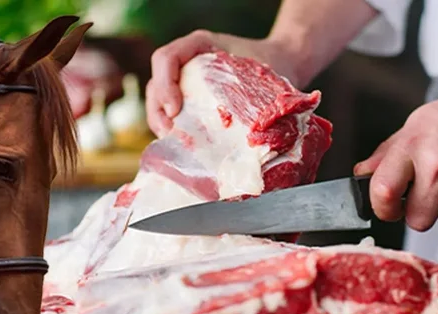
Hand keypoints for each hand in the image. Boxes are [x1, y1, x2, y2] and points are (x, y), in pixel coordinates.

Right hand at [145, 30, 301, 137]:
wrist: (282, 62)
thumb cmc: (272, 65)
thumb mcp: (259, 72)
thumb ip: (248, 92)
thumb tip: (244, 130)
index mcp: (199, 45)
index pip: (166, 58)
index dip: (165, 85)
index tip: (175, 110)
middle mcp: (187, 61)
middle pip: (156, 83)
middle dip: (158, 110)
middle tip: (169, 132)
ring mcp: (184, 80)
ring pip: (157, 100)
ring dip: (159, 122)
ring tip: (172, 141)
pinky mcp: (188, 99)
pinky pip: (169, 112)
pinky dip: (171, 129)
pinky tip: (181, 144)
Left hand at [354, 77, 437, 230]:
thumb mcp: (419, 123)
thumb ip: (387, 152)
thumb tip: (363, 172)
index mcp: (413, 146)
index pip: (382, 190)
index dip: (381, 207)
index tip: (385, 207)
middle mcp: (436, 166)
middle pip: (416, 219)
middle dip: (419, 212)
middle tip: (425, 195)